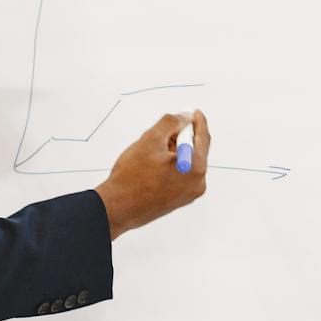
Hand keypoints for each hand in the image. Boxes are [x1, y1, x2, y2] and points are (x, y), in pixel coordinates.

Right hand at [95, 110, 208, 239]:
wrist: (117, 208)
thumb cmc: (132, 177)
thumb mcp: (150, 140)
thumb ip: (171, 123)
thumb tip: (184, 117)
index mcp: (195, 167)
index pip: (203, 137)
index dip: (197, 121)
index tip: (193, 112)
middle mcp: (198, 183)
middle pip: (196, 150)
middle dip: (182, 137)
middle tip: (165, 130)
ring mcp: (189, 194)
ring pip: (188, 163)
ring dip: (175, 152)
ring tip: (153, 152)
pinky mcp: (180, 200)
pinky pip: (182, 176)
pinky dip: (173, 165)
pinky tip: (154, 165)